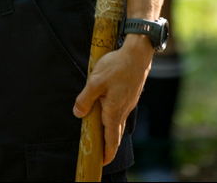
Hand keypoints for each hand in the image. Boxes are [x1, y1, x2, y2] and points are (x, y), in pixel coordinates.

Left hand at [73, 37, 152, 164]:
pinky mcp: (131, 94)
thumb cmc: (117, 66)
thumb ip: (85, 98)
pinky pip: (122, 111)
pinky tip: (110, 108)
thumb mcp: (95, 81)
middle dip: (109, 145)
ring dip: (111, 130)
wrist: (139, 53)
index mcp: (114, 111)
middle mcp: (123, 110)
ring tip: (103, 132)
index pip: (111, 140)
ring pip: (119, 121)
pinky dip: (116, 116)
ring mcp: (129, 102)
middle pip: (116, 133)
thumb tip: (78, 113)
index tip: (102, 162)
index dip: (107, 153)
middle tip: (101, 153)